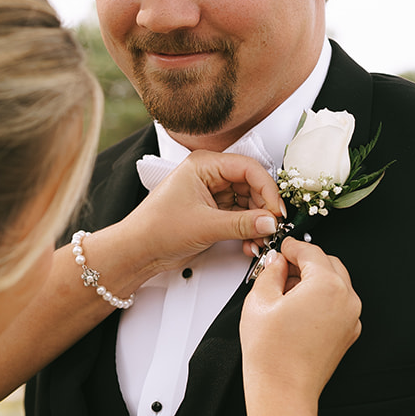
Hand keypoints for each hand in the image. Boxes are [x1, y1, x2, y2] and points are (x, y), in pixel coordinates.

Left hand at [113, 150, 285, 277]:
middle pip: (251, 185)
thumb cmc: (156, 228)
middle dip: (263, 208)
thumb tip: (270, 221)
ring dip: (257, 222)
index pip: (248, 168)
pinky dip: (247, 230)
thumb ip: (242, 224)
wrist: (138, 250)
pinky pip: (239, 217)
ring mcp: (212, 194)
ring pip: (248, 203)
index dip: (267, 189)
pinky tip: (249, 244)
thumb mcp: (205, 225)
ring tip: (259, 239)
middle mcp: (209, 175)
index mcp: (204, 165)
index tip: (277, 210)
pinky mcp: (212, 212)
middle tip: (271, 227)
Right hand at [240, 238, 361, 404]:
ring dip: (314, 280)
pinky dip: (321, 299)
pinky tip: (297, 309)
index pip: (312, 252)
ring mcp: (351, 318)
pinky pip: (338, 304)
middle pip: (328, 265)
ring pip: (336, 284)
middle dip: (305, 262)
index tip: (281, 248)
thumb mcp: (259, 301)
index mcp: (327, 285)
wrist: (283, 391)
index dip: (292, 246)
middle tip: (281, 268)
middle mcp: (346, 299)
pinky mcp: (348, 334)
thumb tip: (276, 263)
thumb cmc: (272, 353)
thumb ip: (271, 272)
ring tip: (286, 292)